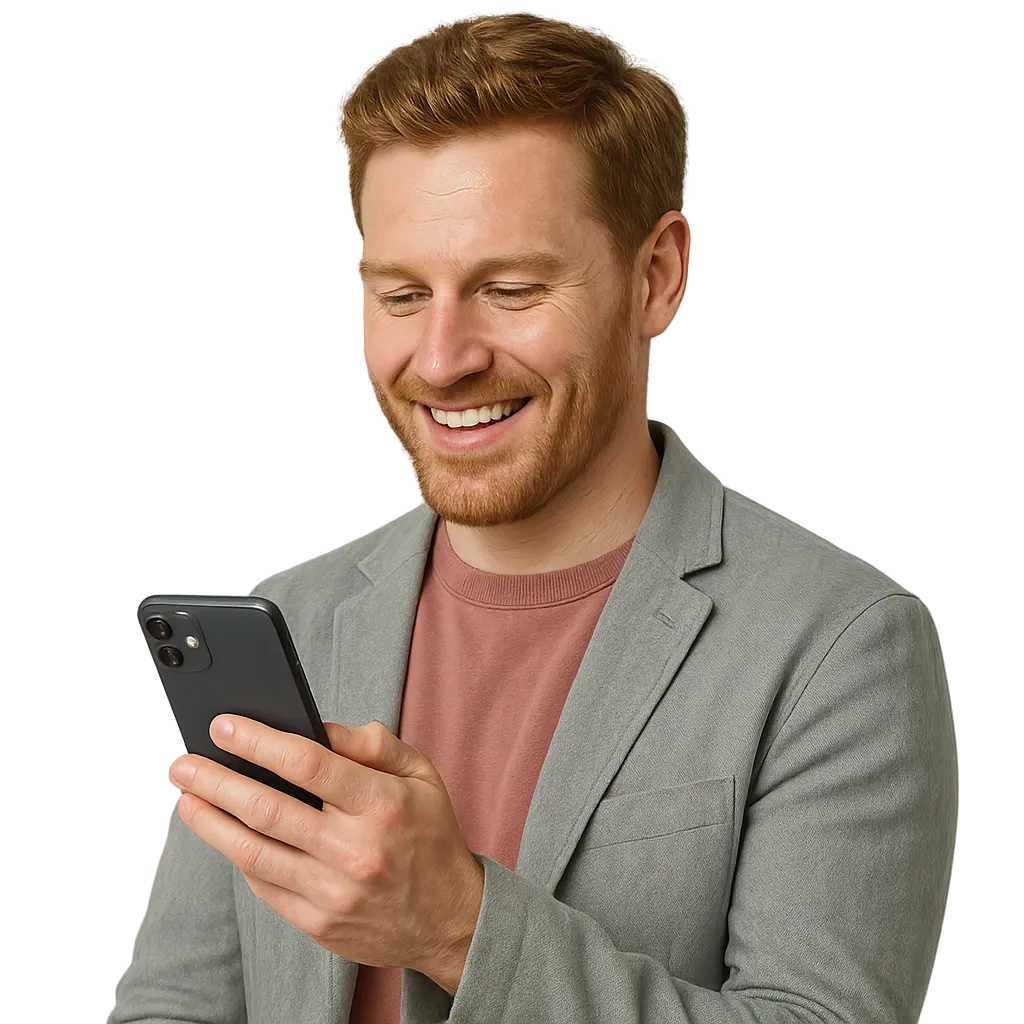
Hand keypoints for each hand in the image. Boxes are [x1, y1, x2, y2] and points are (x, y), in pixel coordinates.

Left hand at [168, 716, 483, 992]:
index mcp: (381, 805)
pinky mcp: (317, 923)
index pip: (307, 764)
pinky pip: (264, 885)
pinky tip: (223, 834)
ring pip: (253, 852)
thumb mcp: (421, 775)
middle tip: (183, 762)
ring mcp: (332, 892)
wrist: (450, 920)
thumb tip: (320, 728)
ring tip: (187, 796)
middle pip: (266, 808)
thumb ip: (373, 745)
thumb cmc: (431, 838)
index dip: (258, 742)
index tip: (224, 726)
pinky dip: (238, 855)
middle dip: (215, 780)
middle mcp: (354, 850)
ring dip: (210, 821)